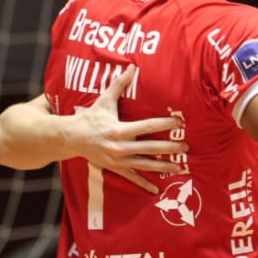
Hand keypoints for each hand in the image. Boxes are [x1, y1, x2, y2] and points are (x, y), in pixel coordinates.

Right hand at [67, 65, 187, 193]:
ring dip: (163, 166)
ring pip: (145, 165)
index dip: (164, 124)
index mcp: (119, 130)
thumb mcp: (105, 101)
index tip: (179, 123)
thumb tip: (132, 67)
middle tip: (186, 146)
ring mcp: (118, 160)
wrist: (72, 138)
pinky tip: (157, 189)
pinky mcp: (115, 168)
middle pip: (150, 148)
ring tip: (180, 167)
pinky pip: (132, 178)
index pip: (147, 126)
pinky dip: (144, 184)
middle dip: (169, 148)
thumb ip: (119, 85)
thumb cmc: (91, 118)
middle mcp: (120, 147)